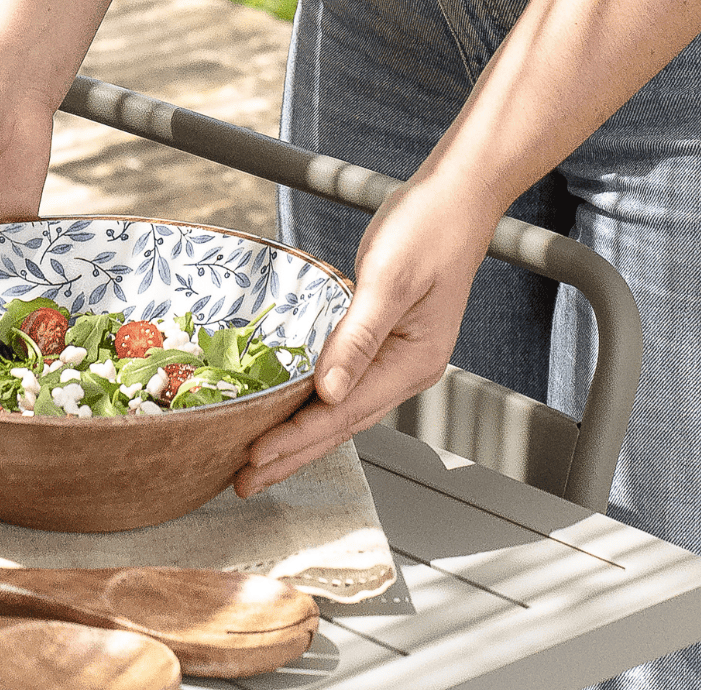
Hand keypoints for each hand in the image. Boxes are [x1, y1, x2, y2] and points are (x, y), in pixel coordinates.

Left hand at [231, 182, 495, 496]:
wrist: (457, 198)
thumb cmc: (427, 228)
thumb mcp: (388, 280)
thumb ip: (356, 338)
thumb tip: (328, 393)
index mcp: (413, 362)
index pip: (344, 413)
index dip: (295, 438)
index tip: (253, 456)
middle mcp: (407, 371)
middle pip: (342, 426)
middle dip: (291, 455)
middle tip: (243, 480)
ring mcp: (398, 360)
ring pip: (341, 413)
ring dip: (299, 439)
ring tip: (258, 463)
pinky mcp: (385, 344)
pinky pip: (344, 387)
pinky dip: (313, 408)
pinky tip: (289, 417)